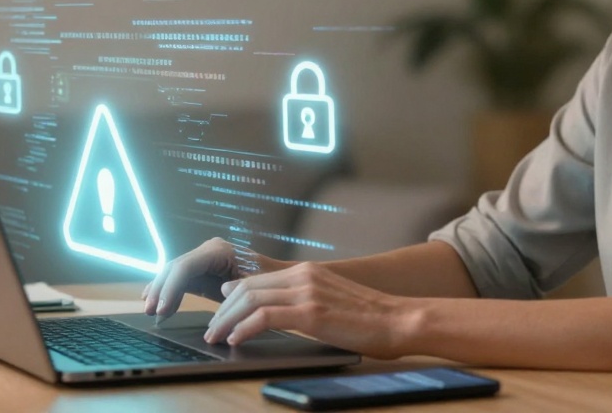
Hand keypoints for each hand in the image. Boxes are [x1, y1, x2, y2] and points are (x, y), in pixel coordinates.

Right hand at [142, 237, 284, 319]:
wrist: (282, 277)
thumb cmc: (272, 283)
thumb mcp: (253, 291)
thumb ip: (232, 299)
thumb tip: (214, 318)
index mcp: (219, 251)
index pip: (185, 266)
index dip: (171, 288)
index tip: (162, 309)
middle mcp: (209, 250)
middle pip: (175, 267)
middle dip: (161, 289)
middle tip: (150, 311)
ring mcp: (204, 258)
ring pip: (174, 272)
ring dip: (161, 290)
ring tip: (150, 309)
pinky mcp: (203, 269)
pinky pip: (181, 278)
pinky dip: (168, 290)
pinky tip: (156, 301)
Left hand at [203, 262, 415, 358]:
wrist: (399, 319)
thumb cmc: (371, 318)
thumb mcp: (332, 300)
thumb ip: (305, 300)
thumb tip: (278, 314)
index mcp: (307, 271)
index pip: (256, 280)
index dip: (232, 297)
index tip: (220, 313)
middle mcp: (303, 275)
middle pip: (247, 288)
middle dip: (223, 310)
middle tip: (212, 329)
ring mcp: (306, 292)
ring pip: (250, 300)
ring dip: (227, 320)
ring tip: (217, 337)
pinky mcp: (311, 312)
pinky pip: (264, 317)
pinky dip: (244, 328)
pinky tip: (236, 340)